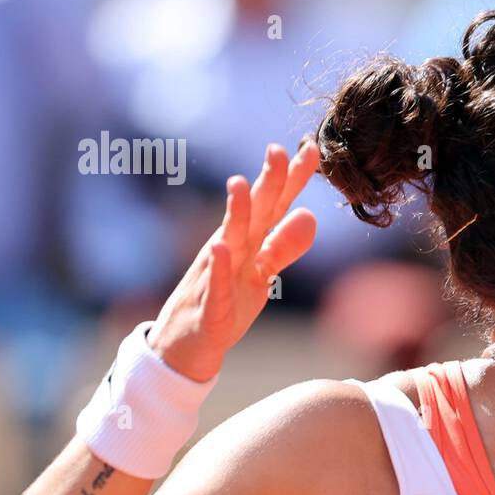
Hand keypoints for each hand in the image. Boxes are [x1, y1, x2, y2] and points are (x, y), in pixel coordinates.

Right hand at [147, 141, 319, 380]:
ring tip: (240, 183)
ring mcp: (218, 276)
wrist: (185, 347)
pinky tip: (220, 248)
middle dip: (266, 183)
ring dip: (234, 213)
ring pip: (228, 241)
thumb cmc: (225, 304)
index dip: (292, 179)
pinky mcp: (211, 307)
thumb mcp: (261, 275)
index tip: (310, 147)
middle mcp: (231, 251)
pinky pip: (215, 285)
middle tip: (276, 150)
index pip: (273, 205)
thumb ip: (283, 247)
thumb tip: (308, 216)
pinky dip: (218, 268)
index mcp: (247, 243)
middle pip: (253, 213)